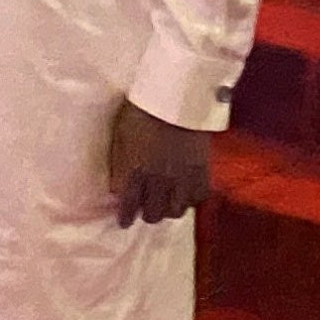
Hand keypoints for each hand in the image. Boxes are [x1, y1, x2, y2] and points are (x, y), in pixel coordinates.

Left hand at [108, 101, 211, 225]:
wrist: (178, 98)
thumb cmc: (141, 110)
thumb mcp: (120, 135)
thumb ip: (119, 164)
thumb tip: (117, 187)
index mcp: (133, 171)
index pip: (127, 205)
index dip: (125, 216)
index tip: (124, 221)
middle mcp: (157, 181)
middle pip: (152, 213)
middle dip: (147, 213)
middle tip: (146, 208)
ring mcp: (181, 180)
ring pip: (175, 212)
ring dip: (168, 209)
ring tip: (166, 203)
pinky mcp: (202, 173)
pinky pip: (197, 200)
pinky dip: (190, 201)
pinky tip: (186, 195)